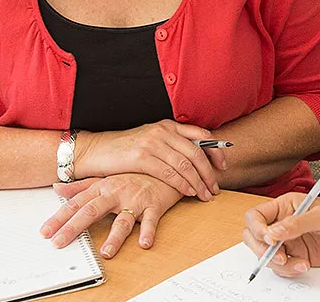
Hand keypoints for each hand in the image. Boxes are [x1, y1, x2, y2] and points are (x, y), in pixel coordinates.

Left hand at [40, 173, 184, 257]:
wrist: (164, 164)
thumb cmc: (133, 175)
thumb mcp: (104, 179)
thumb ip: (80, 186)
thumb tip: (56, 188)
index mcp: (102, 188)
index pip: (76, 204)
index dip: (59, 218)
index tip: (45, 232)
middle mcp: (116, 193)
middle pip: (91, 212)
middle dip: (73, 228)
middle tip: (59, 243)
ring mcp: (135, 200)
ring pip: (123, 220)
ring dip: (115, 237)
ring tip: (106, 252)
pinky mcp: (154, 205)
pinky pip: (151, 220)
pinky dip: (149, 231)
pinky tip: (144, 243)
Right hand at [71, 120, 228, 201]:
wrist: (97, 151)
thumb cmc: (125, 149)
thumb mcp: (152, 141)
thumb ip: (172, 145)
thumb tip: (197, 160)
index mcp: (168, 125)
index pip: (200, 136)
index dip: (215, 152)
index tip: (223, 166)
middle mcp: (162, 131)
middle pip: (196, 153)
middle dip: (209, 173)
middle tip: (215, 188)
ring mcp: (152, 143)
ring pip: (185, 165)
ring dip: (198, 182)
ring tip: (205, 195)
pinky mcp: (142, 157)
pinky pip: (169, 173)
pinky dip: (182, 184)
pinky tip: (188, 192)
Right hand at [240, 192, 319, 276]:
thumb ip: (296, 224)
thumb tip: (273, 233)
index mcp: (284, 206)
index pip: (255, 216)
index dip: (257, 229)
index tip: (271, 240)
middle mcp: (282, 224)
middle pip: (254, 238)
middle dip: (263, 250)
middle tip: (281, 256)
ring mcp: (288, 242)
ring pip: (267, 256)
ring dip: (279, 264)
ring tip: (300, 263)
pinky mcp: (296, 256)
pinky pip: (281, 267)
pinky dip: (289, 270)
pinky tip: (305, 265)